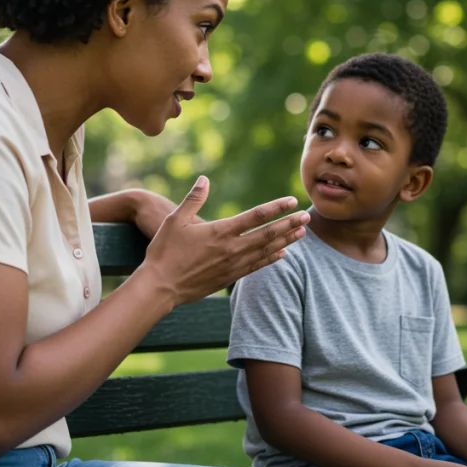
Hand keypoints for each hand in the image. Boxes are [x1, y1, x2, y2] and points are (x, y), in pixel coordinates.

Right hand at [138, 176, 308, 306]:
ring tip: (302, 233)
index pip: (256, 216)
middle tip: (307, 216)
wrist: (160, 287)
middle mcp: (231, 248)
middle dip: (289, 224)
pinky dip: (272, 259)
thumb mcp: (175, 220)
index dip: (276, 207)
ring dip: (286, 240)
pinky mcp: (229, 278)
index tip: (292, 201)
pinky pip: (257, 267)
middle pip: (268, 234)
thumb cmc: (164, 251)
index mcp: (220, 231)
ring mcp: (232, 265)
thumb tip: (204, 179)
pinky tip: (283, 254)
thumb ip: (193, 199)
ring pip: (266, 251)